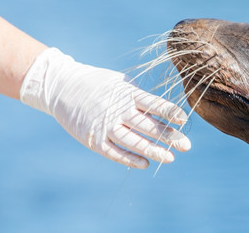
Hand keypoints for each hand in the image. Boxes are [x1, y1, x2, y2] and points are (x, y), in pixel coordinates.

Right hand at [20, 48, 189, 167]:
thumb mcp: (120, 83)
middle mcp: (117, 110)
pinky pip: (114, 152)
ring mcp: (104, 125)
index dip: (168, 112)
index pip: (153, 104)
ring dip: (152, 151)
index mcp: (127, 93)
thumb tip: (164, 111)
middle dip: (168, 136)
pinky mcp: (93, 139)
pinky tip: (144, 163)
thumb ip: (140, 98)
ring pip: (133, 142)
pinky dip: (129, 159)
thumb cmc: (98, 84)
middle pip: (147, 126)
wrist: (62, 86)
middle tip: (186, 145)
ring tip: (170, 158)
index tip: (183, 120)